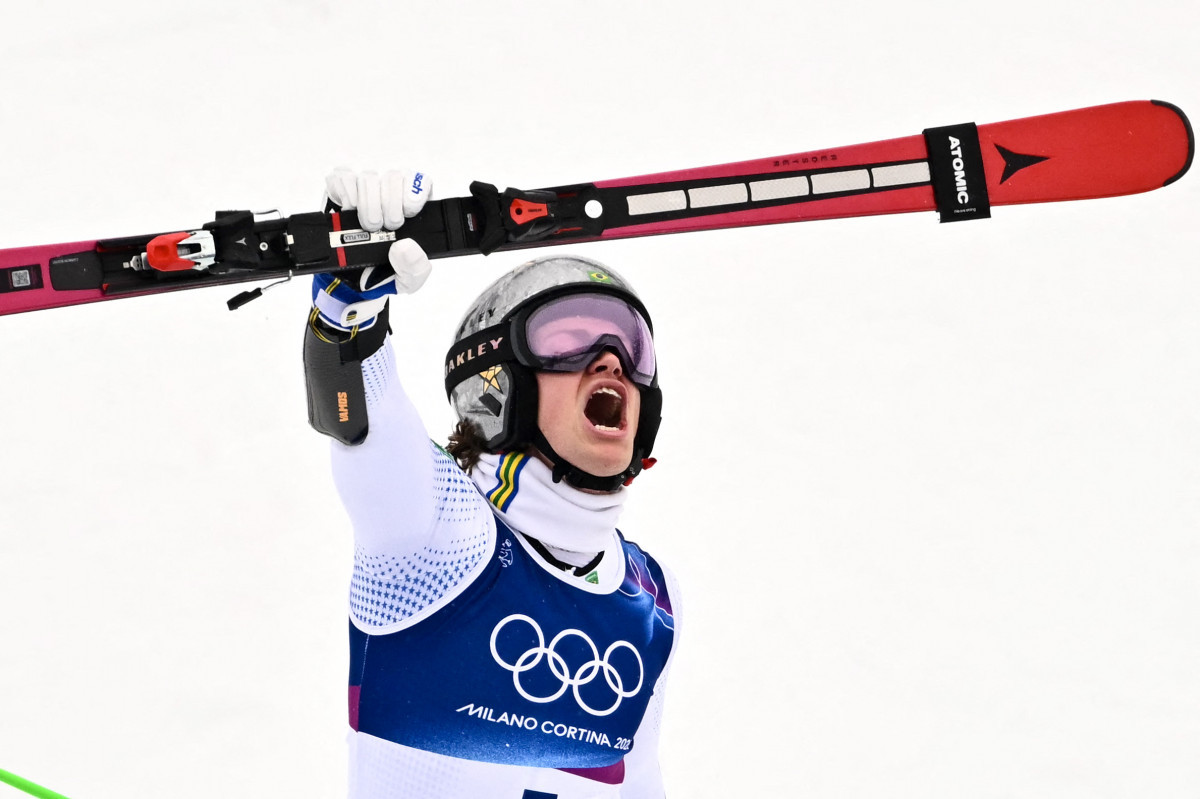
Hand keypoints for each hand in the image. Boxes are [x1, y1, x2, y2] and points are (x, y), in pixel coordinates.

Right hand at [313, 169, 434, 330]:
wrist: (352, 281)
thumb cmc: (385, 272)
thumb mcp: (409, 279)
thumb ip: (415, 267)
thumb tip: (404, 247)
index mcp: (414, 209)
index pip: (421, 182)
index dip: (414, 193)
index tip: (407, 214)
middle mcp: (391, 193)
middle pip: (394, 176)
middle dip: (388, 204)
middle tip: (383, 227)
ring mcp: (366, 189)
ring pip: (369, 177)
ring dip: (368, 203)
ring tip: (368, 226)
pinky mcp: (341, 188)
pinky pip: (343, 176)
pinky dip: (346, 193)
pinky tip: (348, 210)